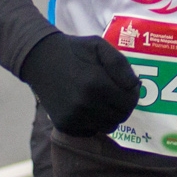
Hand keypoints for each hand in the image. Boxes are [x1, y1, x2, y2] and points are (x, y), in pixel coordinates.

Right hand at [19, 31, 139, 136]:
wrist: (40, 59)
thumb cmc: (74, 50)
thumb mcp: (99, 46)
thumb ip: (120, 64)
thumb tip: (136, 85)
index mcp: (97, 83)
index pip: (130, 101)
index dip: (133, 94)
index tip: (128, 88)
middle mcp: (86, 104)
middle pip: (121, 116)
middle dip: (124, 106)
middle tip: (117, 95)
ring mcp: (74, 117)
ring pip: (108, 126)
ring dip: (110, 115)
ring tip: (103, 100)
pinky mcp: (65, 125)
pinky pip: (92, 131)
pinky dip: (95, 122)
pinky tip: (88, 107)